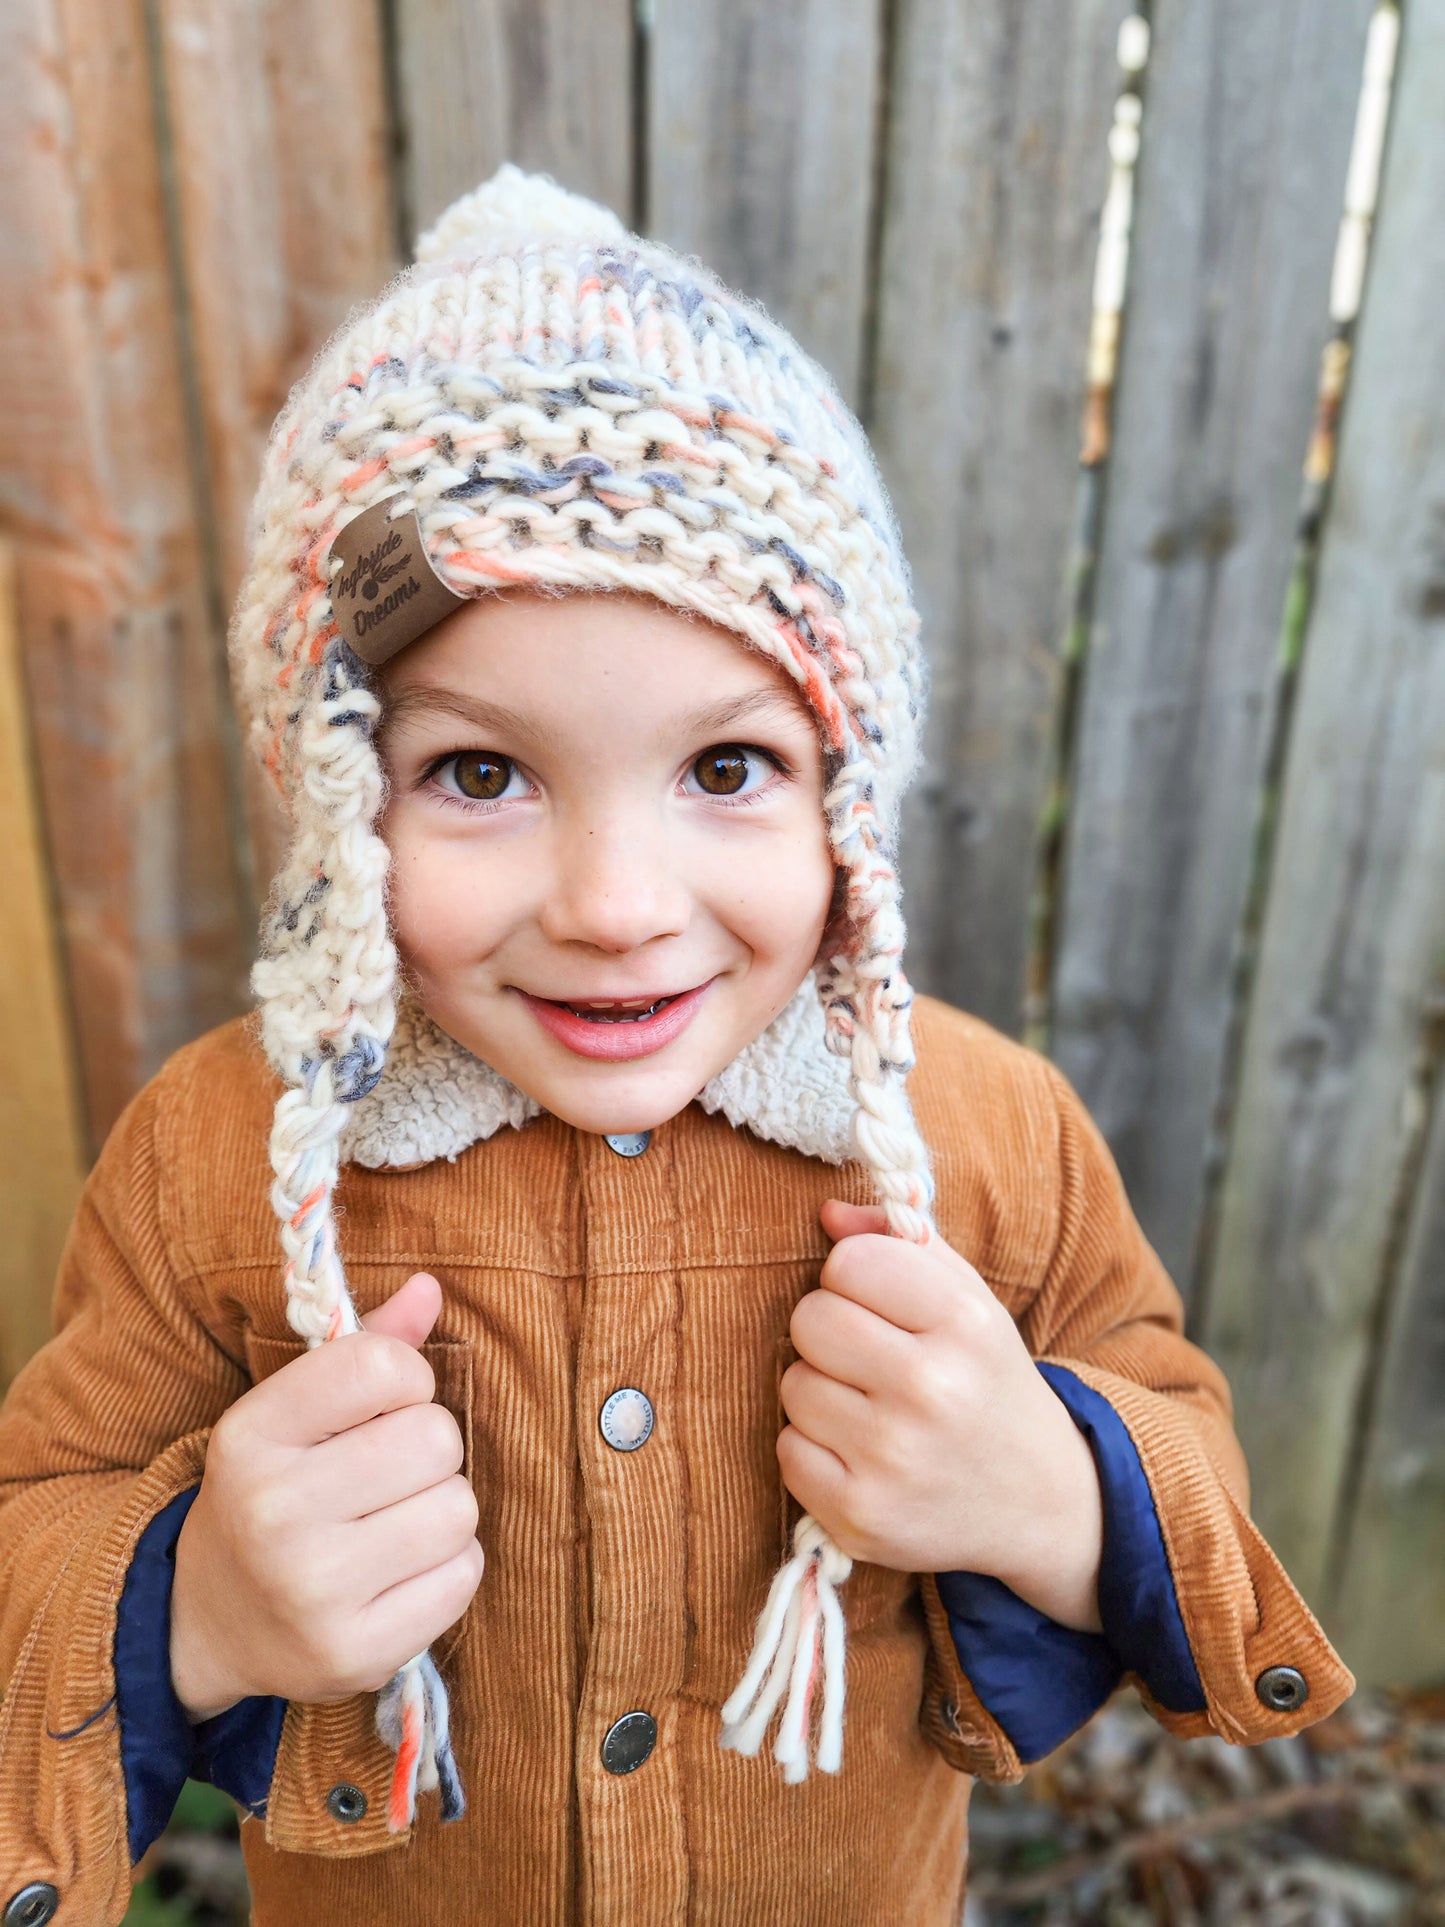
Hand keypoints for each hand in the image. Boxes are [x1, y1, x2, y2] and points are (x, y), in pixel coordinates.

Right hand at [169, 1273, 483, 1720]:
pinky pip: (465, 1576)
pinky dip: (449, 1568)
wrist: (210, 1620)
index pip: (381, 1364)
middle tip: (388, 1473)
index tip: (383, 1404)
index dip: (407, 1378)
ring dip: (443, 1509)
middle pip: (435, 1438)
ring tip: (393, 1523)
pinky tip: (399, 1572)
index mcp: (252, 1435)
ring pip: (459, 1509)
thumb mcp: (293, 1412)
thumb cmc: (274, 1489)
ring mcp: (312, 1591)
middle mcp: (273, 1513)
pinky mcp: (354, 1654)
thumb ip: (365, 1347)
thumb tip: (432, 1286)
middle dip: (429, 1449)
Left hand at [778, 1202, 1103, 1631]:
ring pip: (793, 1385)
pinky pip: (788, 1451)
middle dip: (830, 1332)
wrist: (1041, 1502)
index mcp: (965, 1323)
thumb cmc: (987, 1383)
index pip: (850, 1261)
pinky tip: (860, 1454)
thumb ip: (902, 1243)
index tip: (882, 1307)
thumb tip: (828, 1213)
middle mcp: (932, 1388)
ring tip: (871, 1409)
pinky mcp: (861, 1515)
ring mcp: (894, 1457)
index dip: (854, 1279)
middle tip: (870, 1359)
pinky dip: (814, 1450)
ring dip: (821, 1392)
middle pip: (810, 1319)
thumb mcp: (968, 1302)